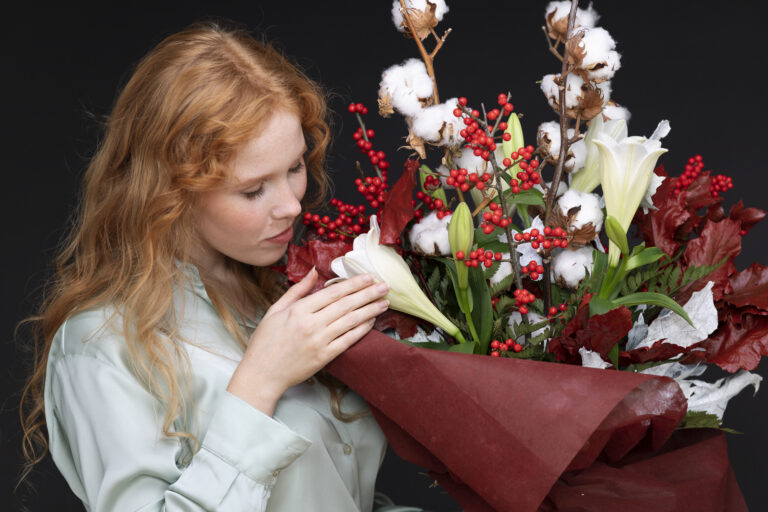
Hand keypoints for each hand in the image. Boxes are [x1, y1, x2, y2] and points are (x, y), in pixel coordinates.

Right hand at [226, 268, 388, 415]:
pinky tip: (372, 321)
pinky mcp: (325, 357)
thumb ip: (297, 290)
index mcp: (298, 311)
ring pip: (351, 321)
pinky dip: (362, 329)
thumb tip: (313, 271)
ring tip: (384, 302)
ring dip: (370, 310)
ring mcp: (320, 341)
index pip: (332, 292)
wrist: (262, 374)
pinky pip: (348, 340)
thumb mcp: (275, 310)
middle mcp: (311, 324)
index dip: (352, 284)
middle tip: (384, 286)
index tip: (368, 277)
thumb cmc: (265, 342)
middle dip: (368, 294)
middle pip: (346, 304)